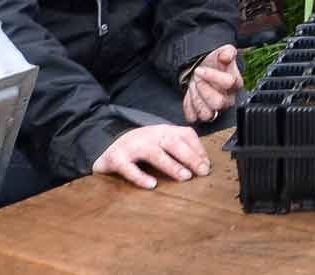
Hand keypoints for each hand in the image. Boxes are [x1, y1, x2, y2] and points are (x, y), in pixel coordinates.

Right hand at [92, 123, 210, 188]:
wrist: (106, 145)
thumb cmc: (140, 146)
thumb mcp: (161, 142)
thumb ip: (179, 148)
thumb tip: (203, 164)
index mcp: (163, 130)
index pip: (186, 135)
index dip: (199, 149)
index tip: (208, 165)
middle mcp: (150, 135)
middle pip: (174, 143)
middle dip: (190, 157)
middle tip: (202, 171)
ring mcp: (133, 146)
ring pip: (155, 153)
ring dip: (172, 165)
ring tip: (185, 177)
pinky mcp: (116, 158)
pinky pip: (129, 168)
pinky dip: (140, 176)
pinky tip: (152, 184)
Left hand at [182, 45, 242, 123]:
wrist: (202, 70)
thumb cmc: (214, 63)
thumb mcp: (223, 51)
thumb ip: (228, 52)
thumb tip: (226, 57)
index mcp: (236, 84)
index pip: (229, 83)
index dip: (213, 76)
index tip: (201, 70)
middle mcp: (228, 99)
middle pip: (218, 103)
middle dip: (203, 88)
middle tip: (196, 78)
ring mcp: (215, 109)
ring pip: (207, 114)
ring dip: (195, 98)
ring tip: (193, 86)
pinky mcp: (202, 114)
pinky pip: (193, 117)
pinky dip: (188, 106)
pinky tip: (190, 95)